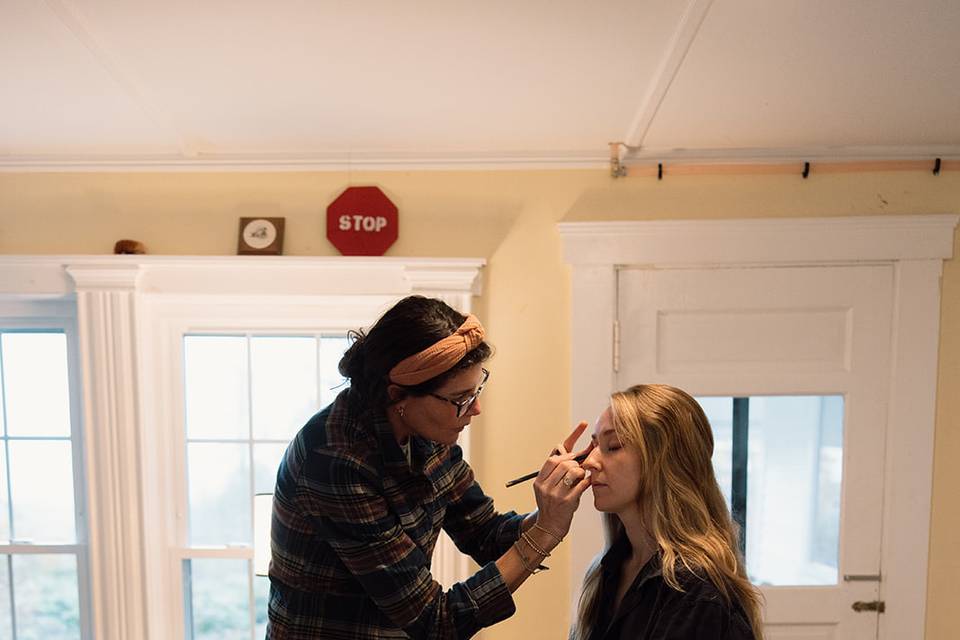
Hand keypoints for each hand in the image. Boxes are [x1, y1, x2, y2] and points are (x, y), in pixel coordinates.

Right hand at [531, 421, 593, 538]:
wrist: (549, 528)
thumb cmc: (555, 505)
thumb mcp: (551, 487)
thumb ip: (559, 472)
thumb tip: (577, 453)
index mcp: (540, 480)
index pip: (554, 457)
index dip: (571, 440)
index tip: (584, 425)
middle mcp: (544, 485)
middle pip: (563, 463)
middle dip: (576, 462)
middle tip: (583, 465)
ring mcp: (554, 494)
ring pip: (572, 471)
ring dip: (581, 472)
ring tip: (583, 477)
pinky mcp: (565, 502)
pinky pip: (580, 485)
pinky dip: (587, 482)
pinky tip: (589, 483)